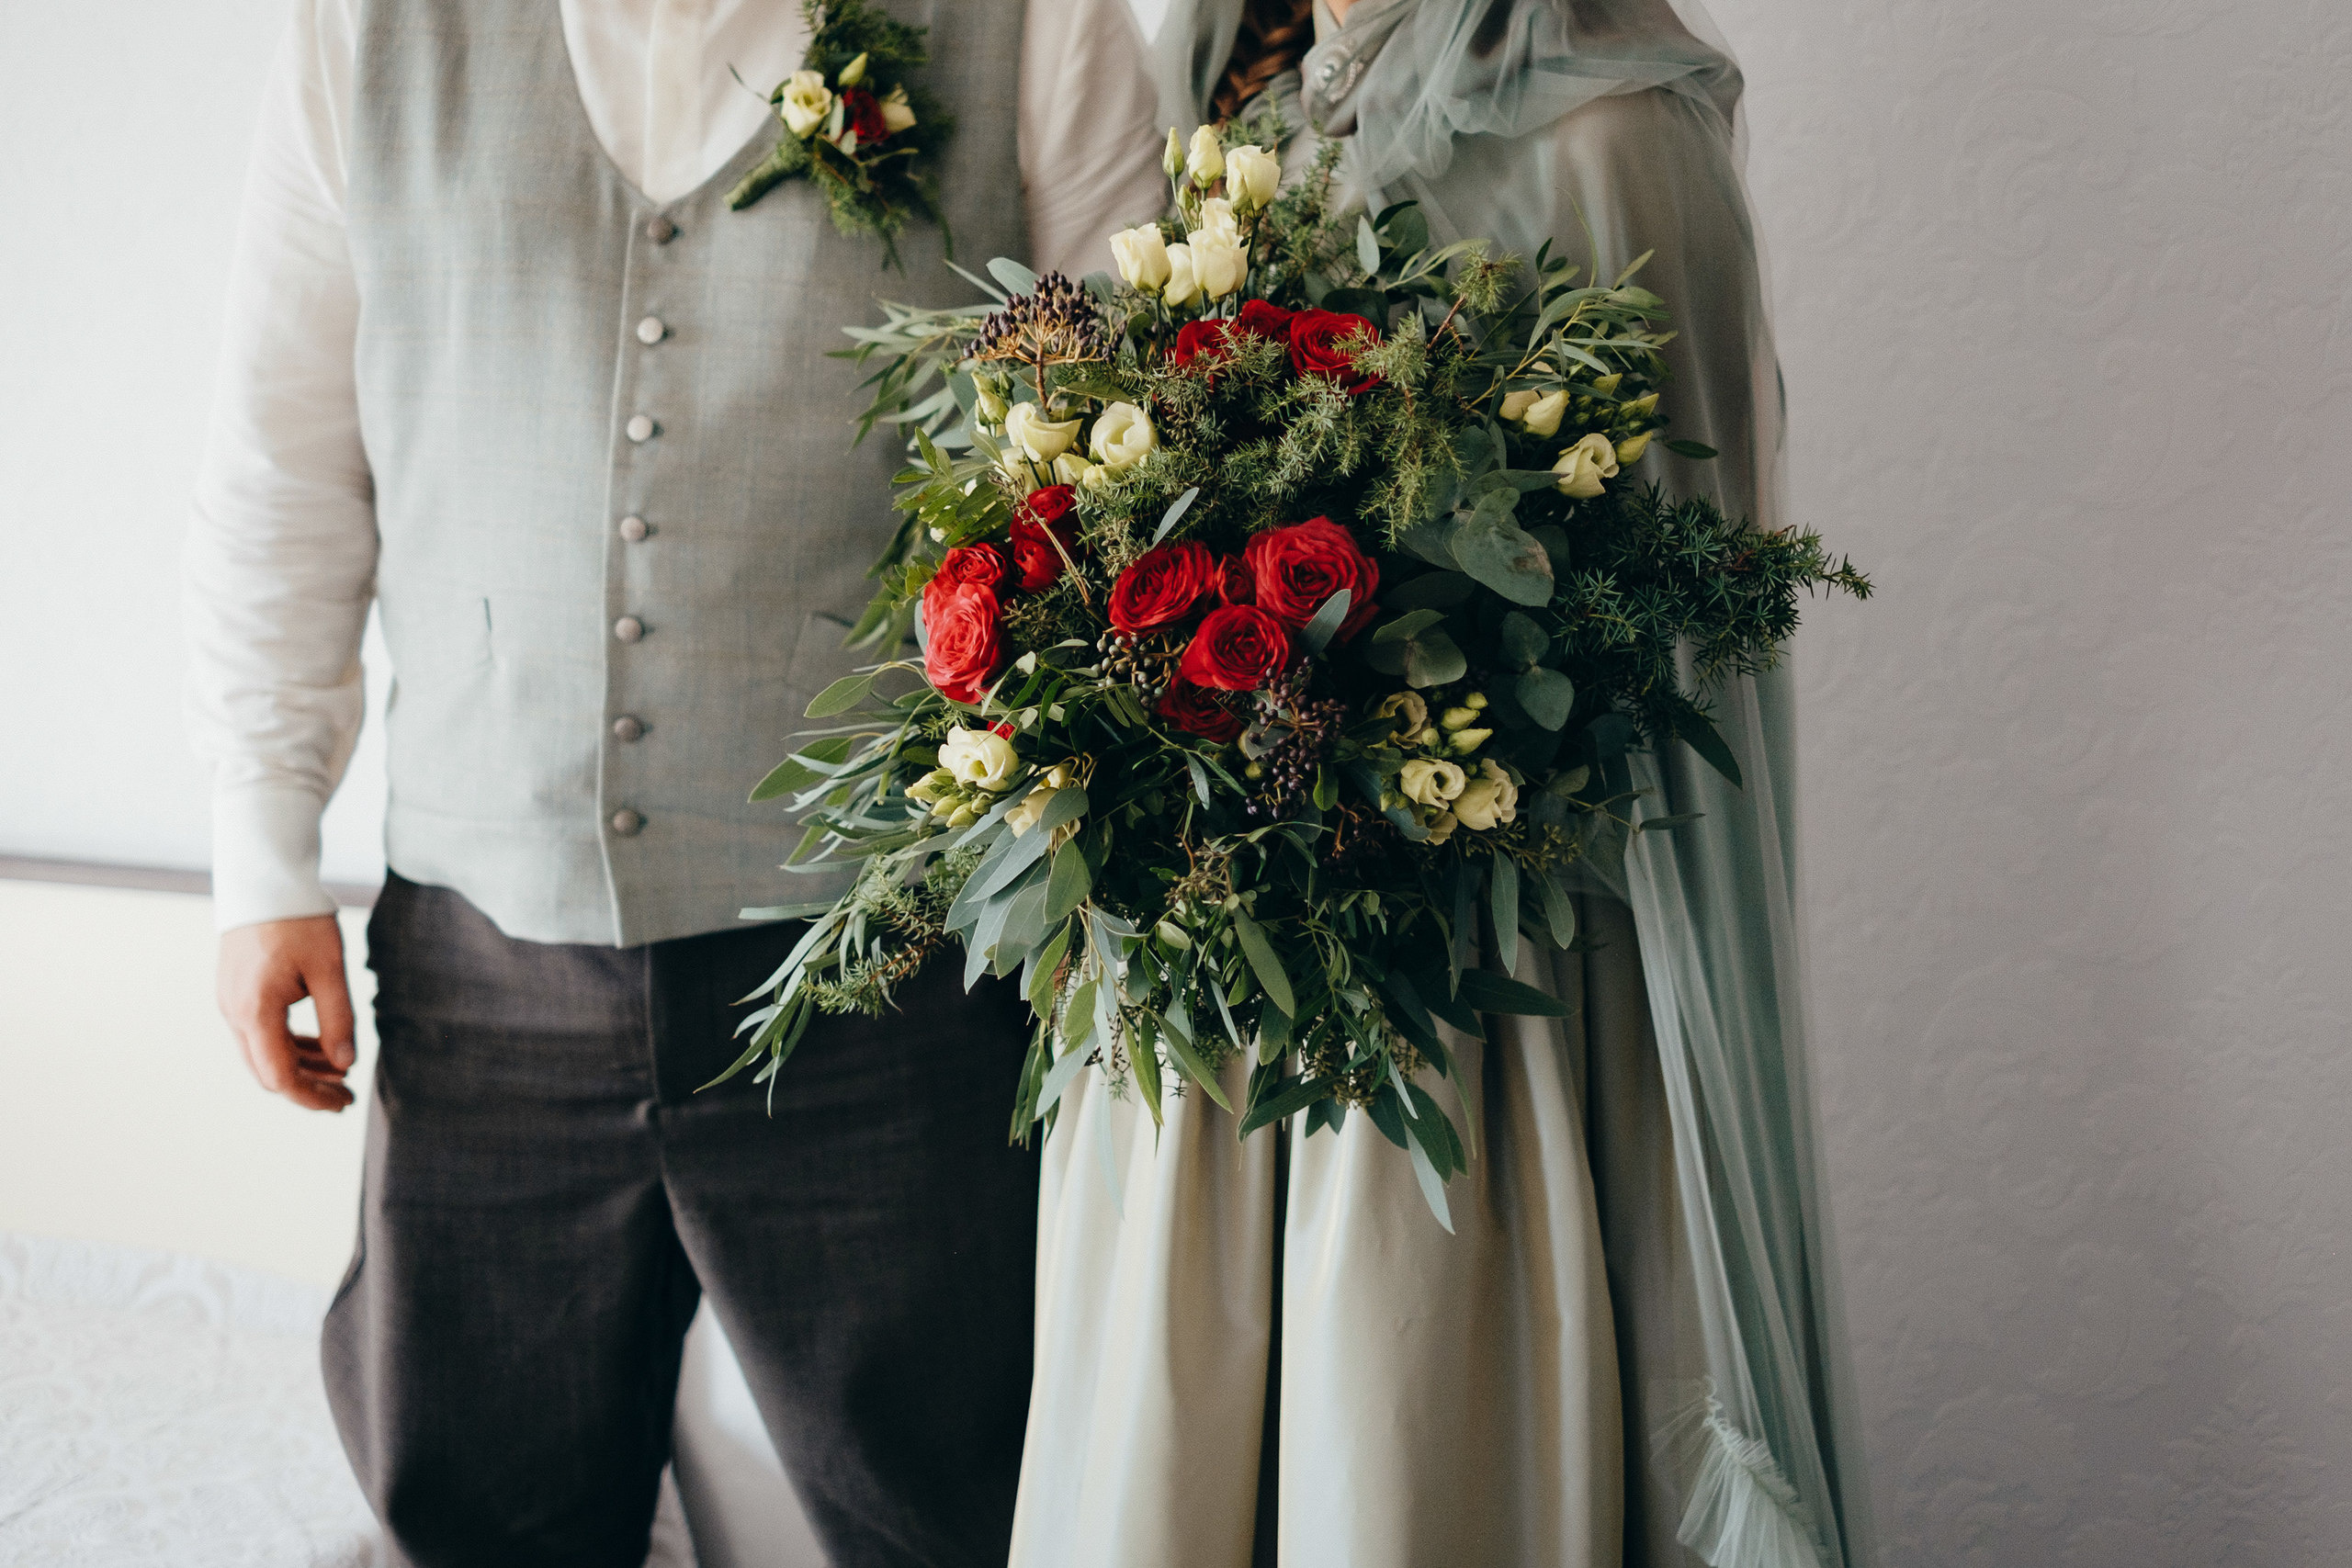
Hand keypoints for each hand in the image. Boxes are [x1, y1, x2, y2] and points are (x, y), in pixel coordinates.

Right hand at [218, 915, 357, 1111]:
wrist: (263, 882)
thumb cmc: (299, 921)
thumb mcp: (329, 971)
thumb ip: (338, 1020)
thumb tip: (345, 1064)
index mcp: (255, 1012)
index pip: (280, 1077)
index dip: (312, 1097)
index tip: (343, 1103)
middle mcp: (235, 1013)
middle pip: (268, 1071)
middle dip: (308, 1087)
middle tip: (346, 1094)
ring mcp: (231, 1003)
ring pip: (264, 1053)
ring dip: (301, 1066)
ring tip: (341, 1070)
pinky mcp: (236, 993)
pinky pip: (261, 1033)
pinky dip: (289, 1045)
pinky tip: (320, 1046)